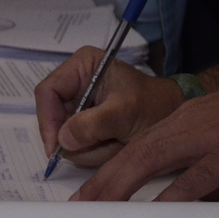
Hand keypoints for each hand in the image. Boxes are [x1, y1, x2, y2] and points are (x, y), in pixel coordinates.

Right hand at [36, 45, 183, 167]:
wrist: (171, 117)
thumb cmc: (152, 107)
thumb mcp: (124, 114)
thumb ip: (93, 124)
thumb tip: (62, 140)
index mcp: (82, 66)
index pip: (47, 92)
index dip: (48, 121)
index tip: (56, 148)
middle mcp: (75, 83)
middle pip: (52, 118)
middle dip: (75, 139)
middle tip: (101, 146)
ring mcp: (78, 105)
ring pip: (63, 136)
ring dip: (88, 148)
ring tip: (115, 143)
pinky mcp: (82, 122)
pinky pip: (75, 144)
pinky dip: (93, 152)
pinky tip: (112, 144)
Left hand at [74, 67, 218, 201]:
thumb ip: (206, 173)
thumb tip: (192, 204)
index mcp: (183, 124)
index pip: (136, 148)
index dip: (109, 172)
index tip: (88, 195)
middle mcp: (185, 127)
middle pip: (133, 154)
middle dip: (103, 181)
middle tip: (78, 206)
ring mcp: (206, 139)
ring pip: (152, 160)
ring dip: (123, 186)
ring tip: (101, 209)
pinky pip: (196, 178)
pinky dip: (173, 196)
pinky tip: (157, 213)